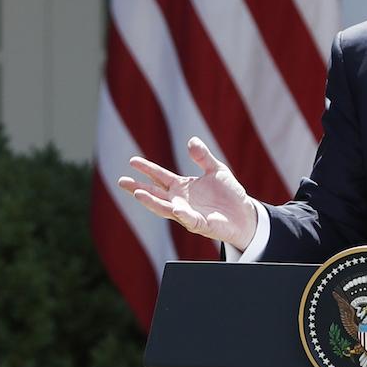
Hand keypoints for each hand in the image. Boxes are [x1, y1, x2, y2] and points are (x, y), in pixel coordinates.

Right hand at [116, 137, 259, 250]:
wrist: (245, 215)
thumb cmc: (229, 194)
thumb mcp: (216, 170)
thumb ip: (203, 157)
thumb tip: (191, 141)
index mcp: (182, 187)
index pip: (160, 177)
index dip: (147, 169)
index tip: (132, 161)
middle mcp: (180, 201)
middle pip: (155, 194)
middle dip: (138, 188)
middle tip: (121, 181)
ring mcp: (188, 213)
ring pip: (164, 208)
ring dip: (151, 202)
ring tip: (138, 194)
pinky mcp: (200, 225)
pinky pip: (189, 219)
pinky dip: (182, 214)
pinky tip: (175, 208)